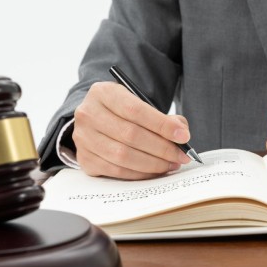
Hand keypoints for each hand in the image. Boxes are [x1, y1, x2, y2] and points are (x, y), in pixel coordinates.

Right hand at [72, 82, 192, 179]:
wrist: (95, 120)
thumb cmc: (121, 112)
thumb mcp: (138, 103)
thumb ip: (162, 117)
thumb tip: (181, 133)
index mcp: (103, 93)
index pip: (136, 110)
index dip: (162, 125)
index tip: (183, 136)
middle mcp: (88, 114)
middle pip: (130, 135)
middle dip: (162, 148)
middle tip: (181, 155)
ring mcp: (83, 138)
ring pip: (123, 156)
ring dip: (153, 163)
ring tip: (171, 163)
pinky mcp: (84, 159)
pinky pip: (116, 171)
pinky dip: (140, 173)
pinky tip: (154, 170)